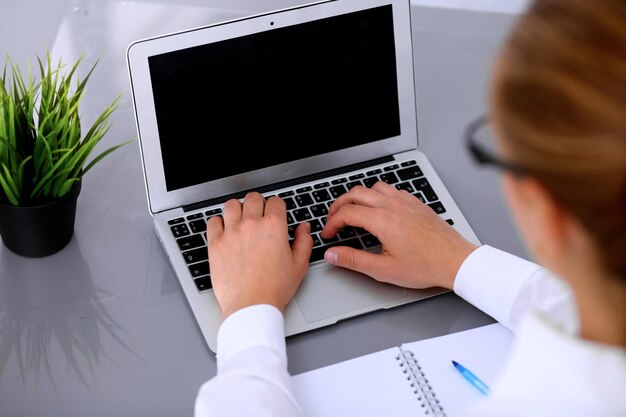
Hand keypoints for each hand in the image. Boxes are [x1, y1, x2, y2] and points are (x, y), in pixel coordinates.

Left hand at [206, 192, 312, 318]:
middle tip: (259, 214)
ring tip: (240, 218)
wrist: (251, 305)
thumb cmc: (274, 289)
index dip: (277, 206)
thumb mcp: (299, 265)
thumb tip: (303, 228)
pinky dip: (219, 222)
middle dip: (258, 203)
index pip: (275, 201)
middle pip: (253, 198)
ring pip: (231, 205)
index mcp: (273, 227)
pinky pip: (213, 221)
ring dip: (238, 208)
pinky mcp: (215, 244)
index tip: (275, 212)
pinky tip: (224, 229)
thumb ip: (303, 241)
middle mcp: (251, 225)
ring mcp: (231, 233)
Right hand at [321, 181, 477, 289]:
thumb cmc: (426, 266)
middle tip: (333, 219)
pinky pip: (391, 190)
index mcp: (383, 221)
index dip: (332, 223)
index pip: (347, 212)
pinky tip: (379, 209)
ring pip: (373, 187)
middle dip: (339, 205)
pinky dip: (378, 195)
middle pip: (355, 193)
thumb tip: (333, 254)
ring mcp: (406, 202)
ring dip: (359, 196)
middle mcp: (393, 206)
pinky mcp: (416, 203)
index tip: (329, 234)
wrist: (455, 261)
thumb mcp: (384, 270)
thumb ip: (353, 260)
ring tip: (353, 211)